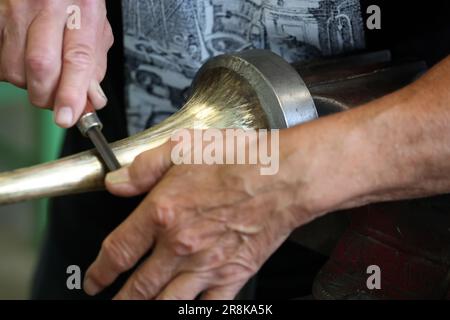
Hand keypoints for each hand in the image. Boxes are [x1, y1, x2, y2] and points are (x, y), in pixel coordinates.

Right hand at [0, 0, 112, 126]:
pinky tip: (24, 63)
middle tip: (57, 101)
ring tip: (42, 74)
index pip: (77, 58)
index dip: (71, 93)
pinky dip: (12, 72)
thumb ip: (96, 66)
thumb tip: (90, 101)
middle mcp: (48, 5)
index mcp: (82, 9)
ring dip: (29, 84)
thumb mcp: (97, 28)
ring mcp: (17, 8)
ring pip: (15, 67)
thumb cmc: (75, 2)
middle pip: (40, 65)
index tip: (67, 116)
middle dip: (48, 95)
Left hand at [83, 130, 314, 299]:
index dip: (100, 271)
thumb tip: (116, 183)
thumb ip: (144, 168)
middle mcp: (180, 245)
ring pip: (167, 303)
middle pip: (139, 286)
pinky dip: (193, 312)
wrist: (283, 176)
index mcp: (163, 213)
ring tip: (138, 310)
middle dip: (120, 299)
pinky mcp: (233, 275)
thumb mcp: (182, 148)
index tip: (95, 279)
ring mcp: (207, 265)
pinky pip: (207, 307)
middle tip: (112, 302)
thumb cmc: (239, 159)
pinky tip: (186, 310)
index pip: (118, 252)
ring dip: (148, 309)